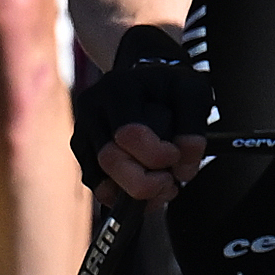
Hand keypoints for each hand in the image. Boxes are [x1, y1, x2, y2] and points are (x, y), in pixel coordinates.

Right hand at [80, 20, 203, 205]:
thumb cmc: (170, 87)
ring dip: (135, 193)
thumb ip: (193, 128)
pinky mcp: (82, 152)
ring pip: (100, 179)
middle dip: (144, 183)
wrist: (145, 79)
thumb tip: (182, 168)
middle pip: (110, 160)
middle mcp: (92, 109)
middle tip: (169, 183)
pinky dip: (123, 195)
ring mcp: (83, 131)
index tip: (176, 155)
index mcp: (118, 89)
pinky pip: (98, 186)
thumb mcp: (193, 92)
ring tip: (162, 186)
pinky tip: (147, 187)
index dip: (156, 155)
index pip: (129, 134)